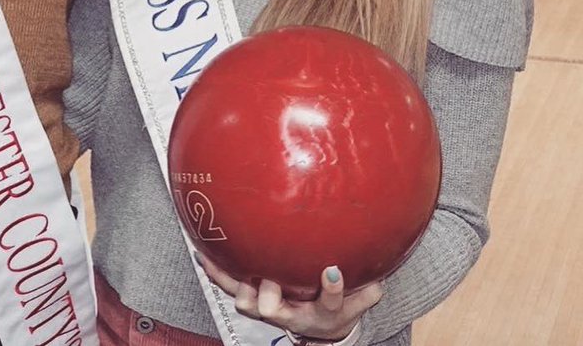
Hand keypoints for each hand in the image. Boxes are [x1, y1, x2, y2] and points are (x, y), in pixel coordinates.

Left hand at [199, 257, 381, 343]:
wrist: (317, 331)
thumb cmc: (336, 311)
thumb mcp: (356, 303)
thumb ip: (367, 290)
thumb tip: (380, 274)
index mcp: (320, 315)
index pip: (329, 304)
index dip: (331, 291)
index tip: (332, 273)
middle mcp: (289, 314)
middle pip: (272, 309)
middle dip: (269, 295)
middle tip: (268, 280)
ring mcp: (267, 307)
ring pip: (245, 299)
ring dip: (234, 283)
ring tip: (217, 260)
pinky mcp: (252, 296)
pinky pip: (231, 284)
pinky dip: (217, 270)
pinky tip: (203, 251)